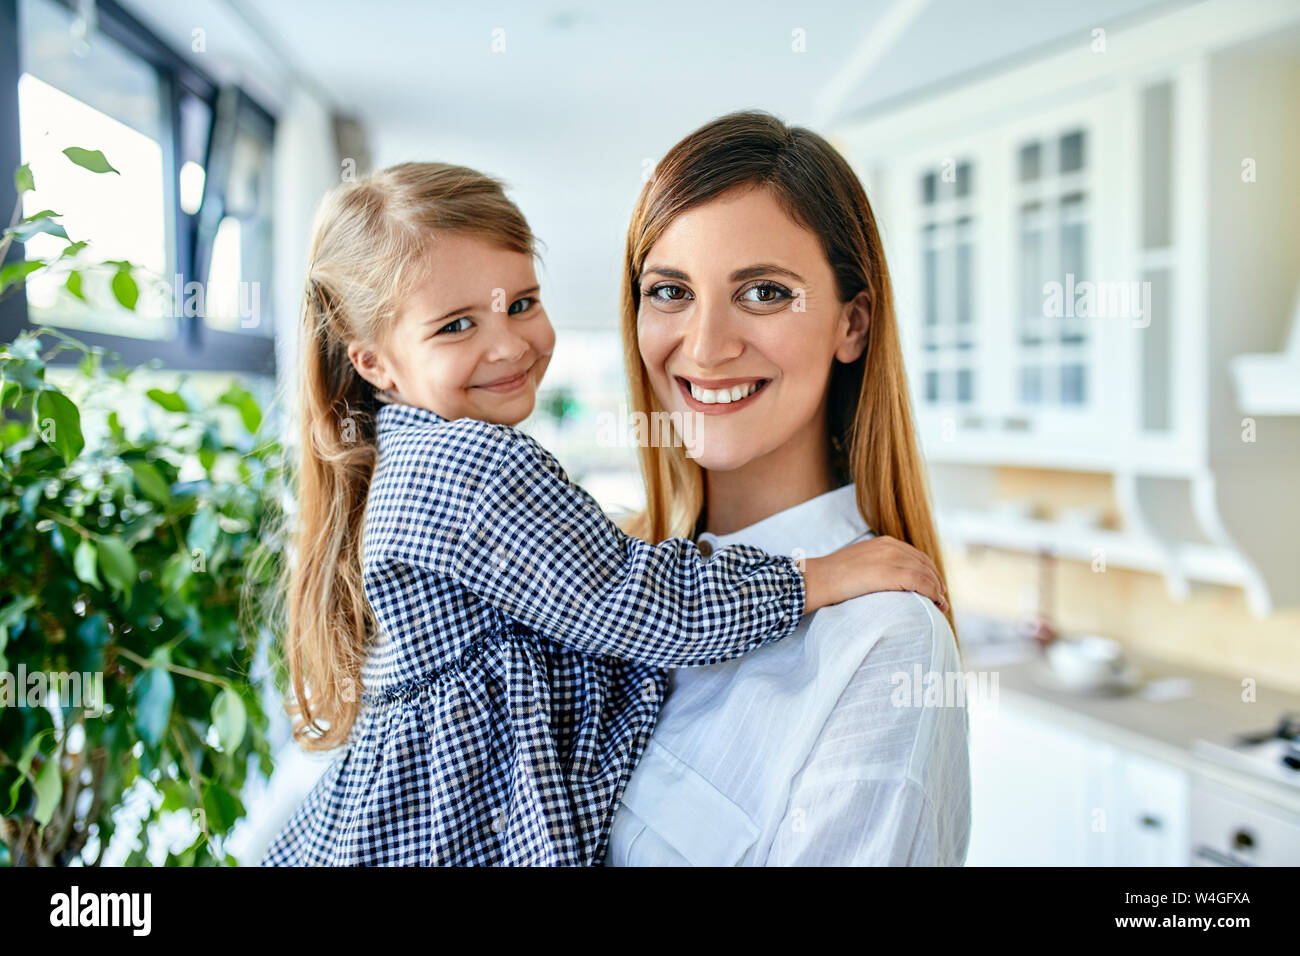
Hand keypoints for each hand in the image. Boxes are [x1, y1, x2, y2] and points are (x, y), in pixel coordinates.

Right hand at [801, 535, 947, 613]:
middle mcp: (891, 547)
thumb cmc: (832, 577)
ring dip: (937, 590)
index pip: (916, 556)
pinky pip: (921, 582)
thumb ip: (876, 567)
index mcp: (884, 542)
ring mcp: (891, 558)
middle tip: (941, 598)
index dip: (929, 571)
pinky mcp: (890, 573)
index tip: (934, 587)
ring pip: (926, 574)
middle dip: (937, 581)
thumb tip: (886, 582)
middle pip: (925, 563)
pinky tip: (935, 602)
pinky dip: (932, 593)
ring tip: (941, 605)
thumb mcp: (859, 564)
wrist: (818, 579)